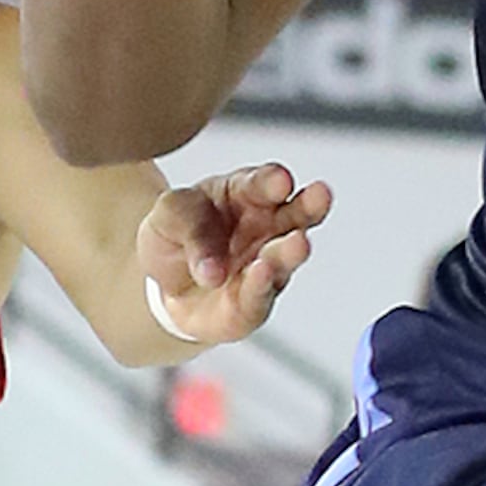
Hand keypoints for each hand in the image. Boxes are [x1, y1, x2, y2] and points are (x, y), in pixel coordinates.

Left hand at [138, 164, 333, 346]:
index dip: (272, 180)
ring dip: (292, 251)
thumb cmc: (177, 236)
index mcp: (246, 193)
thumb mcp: (168, 215)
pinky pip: (260, 296)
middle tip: (320, 195)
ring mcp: (266, 266)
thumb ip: (187, 226)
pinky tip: (262, 274)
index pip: (264, 182)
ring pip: (286, 258)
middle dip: (311, 205)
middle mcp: (267, 228)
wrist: (165, 285)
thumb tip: (211, 267)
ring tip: (298, 243)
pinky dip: (262, 286)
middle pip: (297, 214)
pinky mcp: (254, 305)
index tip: (280, 180)